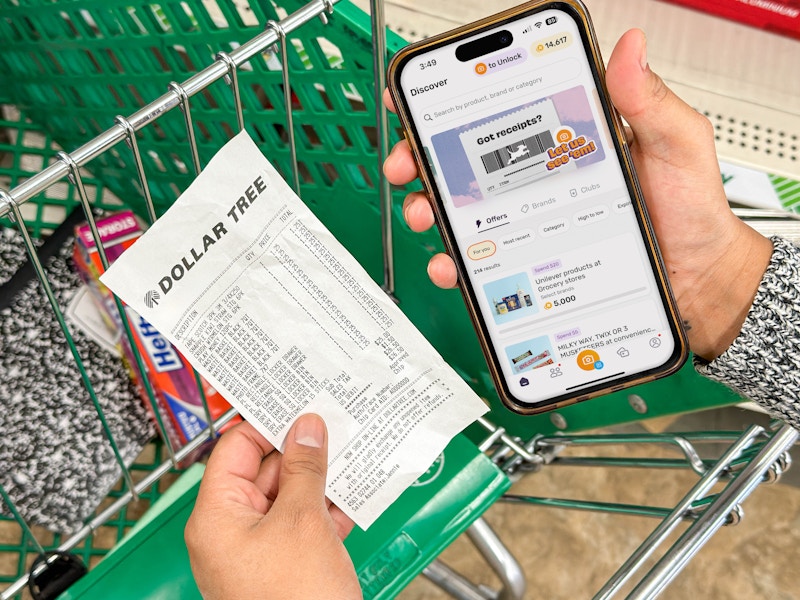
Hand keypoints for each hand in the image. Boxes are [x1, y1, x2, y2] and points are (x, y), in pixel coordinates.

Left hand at [185, 415, 360, 599]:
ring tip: (349, 454)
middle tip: (333, 425)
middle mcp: (231, 530)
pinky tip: (353, 493)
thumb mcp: (302, 520)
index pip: (235, 449)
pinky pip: (302, 523)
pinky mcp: (283, 564)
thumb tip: (306, 428)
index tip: (296, 405)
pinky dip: (326, 508)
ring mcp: (258, 549)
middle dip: (300, 451)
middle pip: (264, 471)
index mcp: (217, 516)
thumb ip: (303, 468)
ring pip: (287, 497)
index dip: (266, 423)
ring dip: (318, 479)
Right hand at [383, 29, 771, 360]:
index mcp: (569, 137)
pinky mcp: (529, 258)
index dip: (457, 99)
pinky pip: (483, 260)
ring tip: (428, 214)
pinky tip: (454, 265)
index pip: (506, 109)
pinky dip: (457, 264)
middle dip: (424, 156)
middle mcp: (542, 175)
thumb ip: (650, 103)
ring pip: (465, 208)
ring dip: (430, 208)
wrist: (696, 279)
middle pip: (467, 159)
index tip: (422, 94)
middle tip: (410, 162)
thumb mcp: (677, 146)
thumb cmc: (691, 211)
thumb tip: (629, 49)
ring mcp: (531, 218)